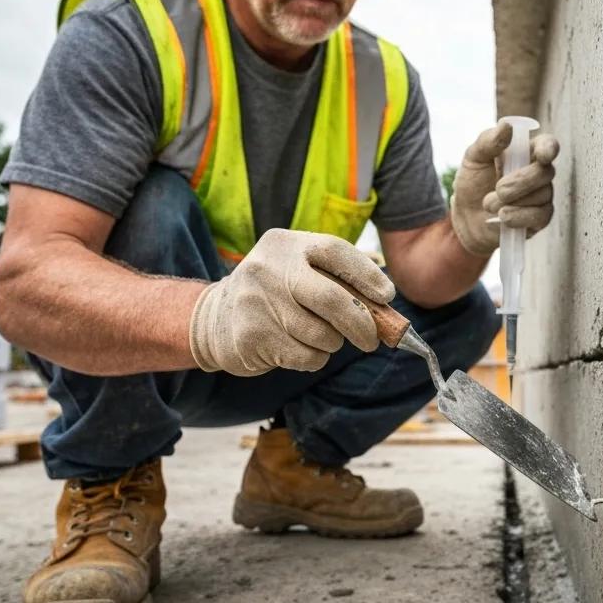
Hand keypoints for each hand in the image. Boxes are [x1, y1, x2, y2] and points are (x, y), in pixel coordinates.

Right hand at [189, 230, 394, 376]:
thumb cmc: (276, 294)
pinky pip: (306, 356)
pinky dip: (316, 358)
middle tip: (373, 339)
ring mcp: (256, 302)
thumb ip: (337, 280)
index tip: (387, 296)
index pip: (335, 252)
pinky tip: (301, 349)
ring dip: (333, 343)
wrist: (215, 319)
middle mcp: (269, 268)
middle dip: (361, 323)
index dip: (366, 275)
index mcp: (286, 244)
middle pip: (332, 299)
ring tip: (321, 337)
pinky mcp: (252, 336)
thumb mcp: (298, 271)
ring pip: (322, 334)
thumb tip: (385, 304)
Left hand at [450, 122, 559, 255]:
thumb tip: (506, 125)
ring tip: (489, 205)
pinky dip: (518, 217)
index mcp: (526, 152)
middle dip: (521, 182)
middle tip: (498, 189)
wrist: (466, 217)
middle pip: (546, 172)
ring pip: (542, 196)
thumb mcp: (473, 158)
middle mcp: (539, 172)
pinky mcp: (539, 218)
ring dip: (512, 202)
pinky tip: (502, 217)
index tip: (542, 155)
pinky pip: (539, 216)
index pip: (548, 145)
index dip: (549, 148)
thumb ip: (488, 141)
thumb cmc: (473, 182)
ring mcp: (542, 196)